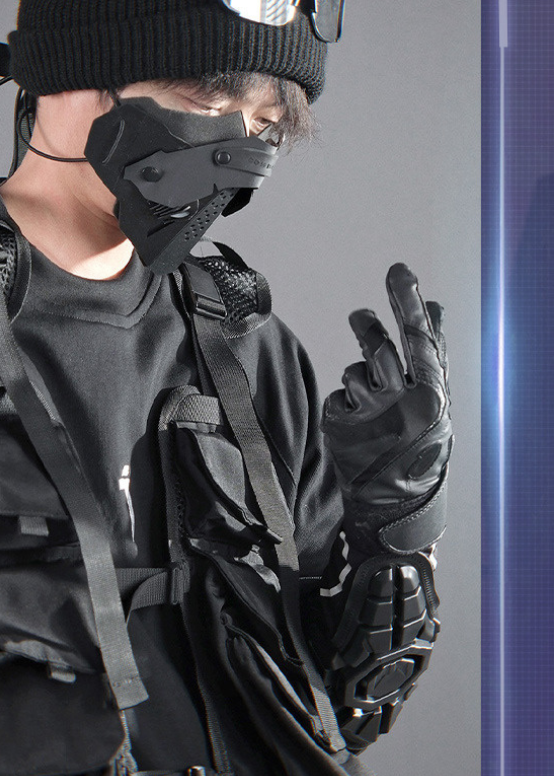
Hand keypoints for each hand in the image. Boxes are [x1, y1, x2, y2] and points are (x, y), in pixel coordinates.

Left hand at [321, 264, 451, 552]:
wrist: (397, 505)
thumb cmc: (422, 447)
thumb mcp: (438, 405)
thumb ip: (433, 357)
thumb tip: (434, 305)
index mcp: (432, 399)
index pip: (419, 340)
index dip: (408, 302)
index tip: (399, 270)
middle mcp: (401, 406)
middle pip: (378, 348)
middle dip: (367, 325)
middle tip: (361, 315)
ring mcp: (367, 418)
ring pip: (354, 371)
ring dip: (359, 375)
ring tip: (372, 401)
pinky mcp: (338, 428)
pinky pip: (338, 396)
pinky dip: (347, 404)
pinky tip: (359, 426)